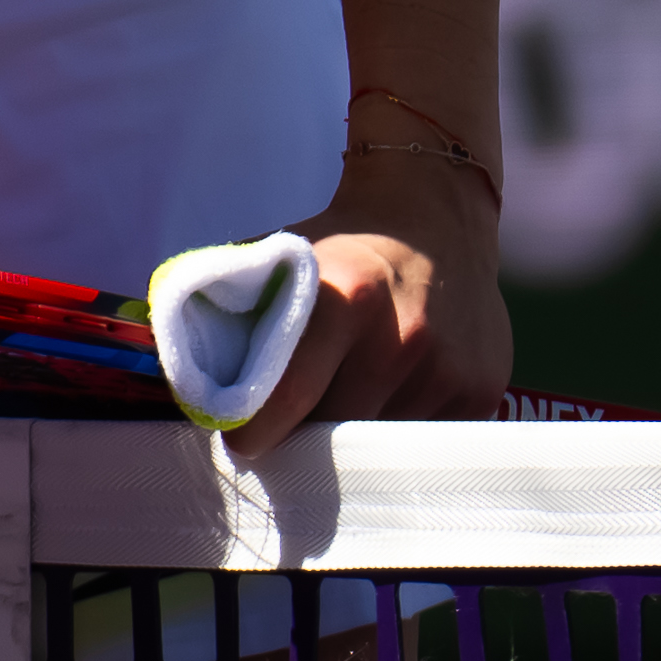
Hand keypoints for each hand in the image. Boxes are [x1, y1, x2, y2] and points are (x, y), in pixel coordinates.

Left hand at [226, 144, 511, 459]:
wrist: (435, 213)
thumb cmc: (342, 242)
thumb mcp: (285, 255)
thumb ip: (233, 304)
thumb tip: (178, 363)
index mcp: (346, 297)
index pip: (290, 393)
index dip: (257, 427)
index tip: (239, 442)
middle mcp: (405, 336)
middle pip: (333, 432)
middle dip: (304, 442)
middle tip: (284, 438)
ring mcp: (448, 369)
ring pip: (380, 447)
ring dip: (353, 444)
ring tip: (337, 415)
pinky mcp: (481, 393)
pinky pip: (423, 443)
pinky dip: (397, 436)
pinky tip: (386, 401)